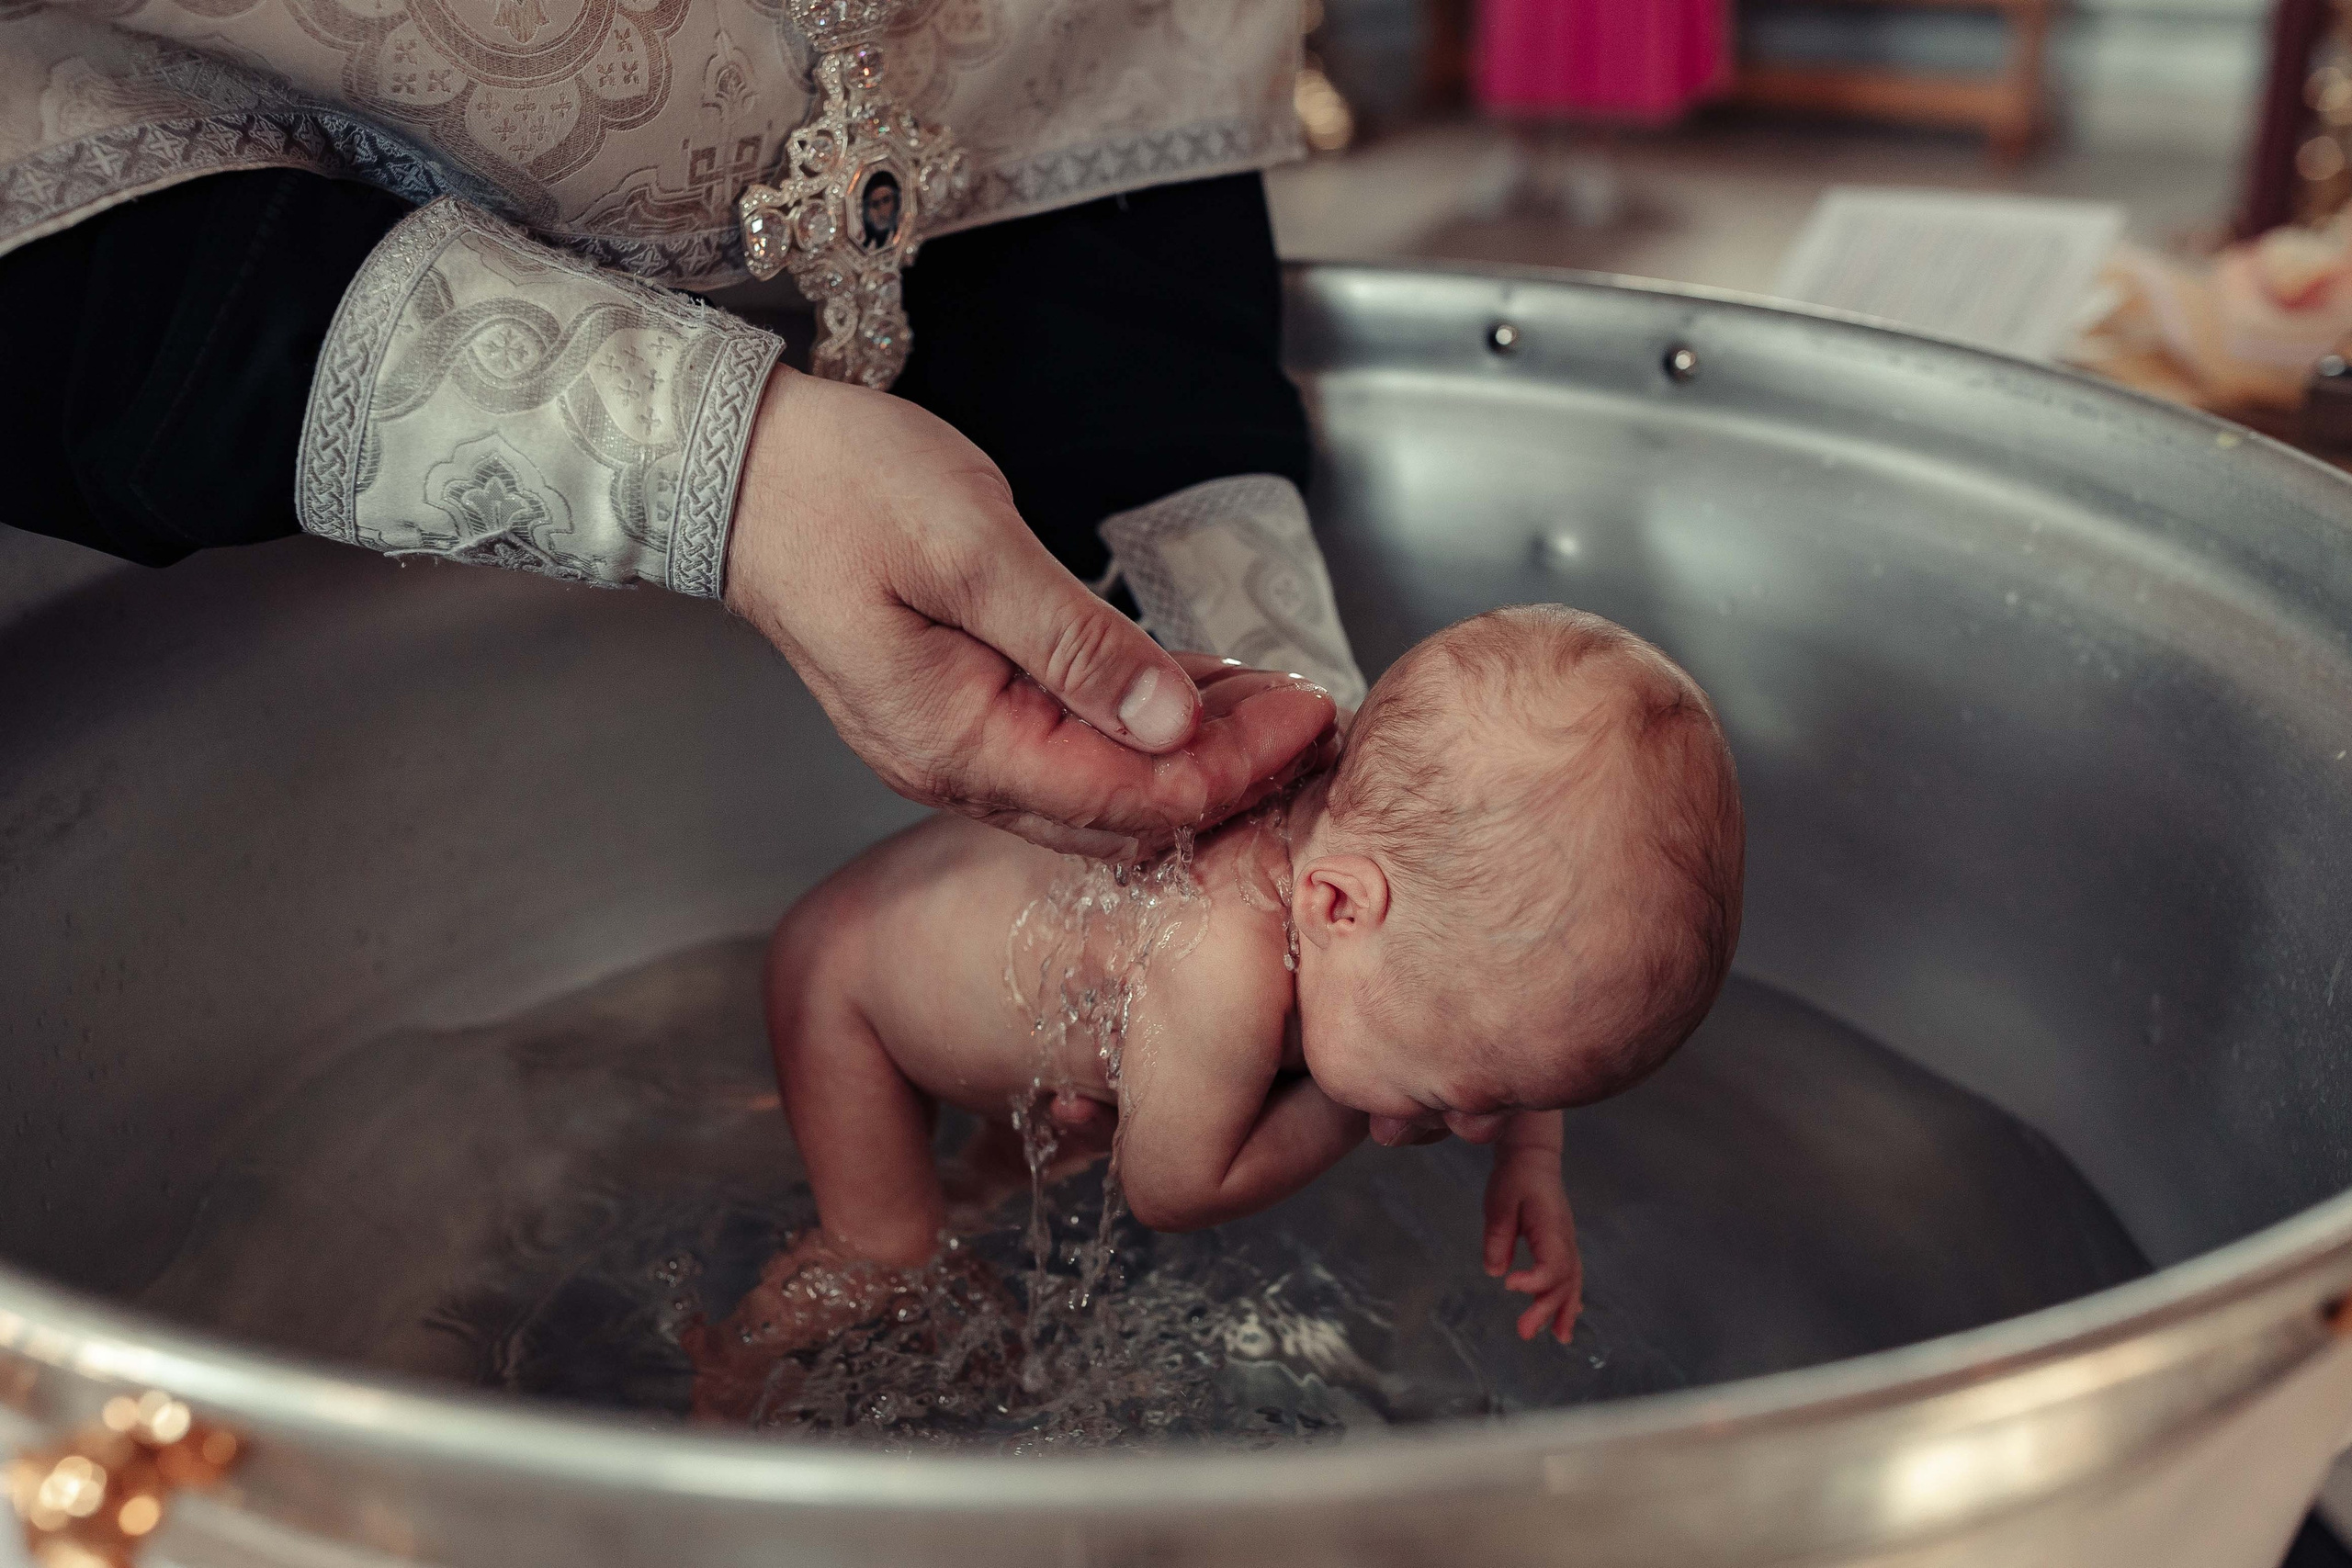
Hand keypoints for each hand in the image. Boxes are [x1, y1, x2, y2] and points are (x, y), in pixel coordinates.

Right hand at [723, 371, 1336, 855]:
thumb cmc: (837, 490)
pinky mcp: (958, 709)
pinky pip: (1067, 744)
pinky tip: (1199, 690)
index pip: (1127, 797)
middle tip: (1313, 717)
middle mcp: (956, 766)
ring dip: (1190, 752)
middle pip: (1122, 810)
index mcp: (958, 741)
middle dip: (1228, 773)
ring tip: (1276, 703)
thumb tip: (1171, 722)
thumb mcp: (971, 549)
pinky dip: (1139, 724)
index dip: (1231, 770)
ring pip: (1099, 784)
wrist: (736, 469)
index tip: (1309, 717)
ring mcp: (953, 744)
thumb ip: (1076, 643)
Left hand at [1483, 1145, 1582, 1342]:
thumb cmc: (1515, 1177)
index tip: (1509, 1285)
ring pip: (1572, 1282)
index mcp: (1552, 1228)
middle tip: (1524, 1332)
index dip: (1534, 1282)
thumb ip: (1498, 1236)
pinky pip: (1570, 1275)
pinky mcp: (1561, 1245)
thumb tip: (1495, 1272)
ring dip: (1565, 1310)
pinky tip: (1565, 1317)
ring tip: (1560, 1338)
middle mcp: (1565, 1240)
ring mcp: (1567, 1243)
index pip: (1552, 1265)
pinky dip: (1569, 1297)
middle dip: (1547, 1309)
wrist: (1534, 1158)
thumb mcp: (1499, 1202)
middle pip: (1563, 1281)